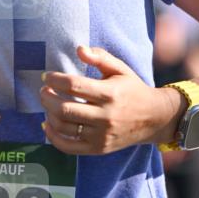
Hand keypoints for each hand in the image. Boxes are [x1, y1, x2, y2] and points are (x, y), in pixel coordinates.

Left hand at [40, 46, 182, 153]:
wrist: (154, 119)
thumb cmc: (133, 90)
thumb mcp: (120, 69)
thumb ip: (100, 57)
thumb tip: (79, 49)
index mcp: (109, 93)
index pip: (73, 85)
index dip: (54, 79)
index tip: (48, 76)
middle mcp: (105, 116)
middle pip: (64, 108)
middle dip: (47, 97)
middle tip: (44, 90)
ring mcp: (101, 135)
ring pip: (63, 127)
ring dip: (48, 113)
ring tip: (48, 103)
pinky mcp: (98, 148)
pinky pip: (68, 146)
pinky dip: (52, 136)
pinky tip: (47, 124)